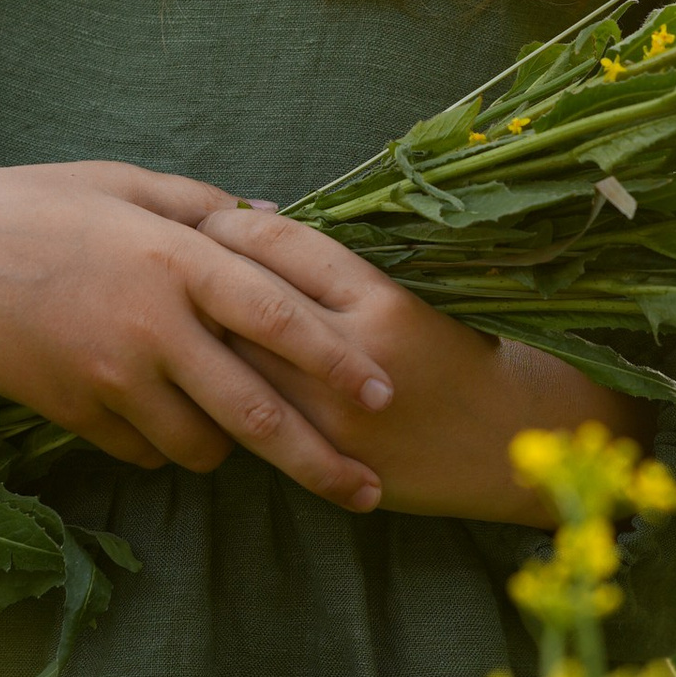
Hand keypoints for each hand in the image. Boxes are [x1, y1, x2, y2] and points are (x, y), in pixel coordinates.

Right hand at [0, 159, 395, 511]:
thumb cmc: (39, 204)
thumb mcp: (128, 183)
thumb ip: (206, 208)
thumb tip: (276, 222)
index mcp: (175, 257)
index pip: (278, 318)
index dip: (337, 360)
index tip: (386, 396)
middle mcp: (151, 325)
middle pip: (256, 411)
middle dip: (321, 459)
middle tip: (369, 491)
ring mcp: (109, 377)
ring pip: (203, 447)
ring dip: (232, 446)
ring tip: (237, 428)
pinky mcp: (74, 413)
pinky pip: (144, 452)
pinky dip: (165, 445)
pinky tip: (159, 416)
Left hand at [194, 202, 652, 522]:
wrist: (511, 442)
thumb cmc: (465, 355)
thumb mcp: (419, 295)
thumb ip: (345, 276)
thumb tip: (260, 238)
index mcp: (382, 297)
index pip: (279, 244)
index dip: (230, 225)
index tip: (208, 220)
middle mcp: (353, 352)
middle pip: (242, 299)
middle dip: (195, 274)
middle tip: (164, 258)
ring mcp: (334, 412)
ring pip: (237, 360)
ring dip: (197, 335)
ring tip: (172, 315)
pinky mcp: (328, 456)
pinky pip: (251, 416)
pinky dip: (220, 393)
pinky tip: (200, 378)